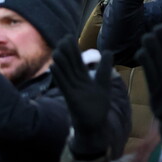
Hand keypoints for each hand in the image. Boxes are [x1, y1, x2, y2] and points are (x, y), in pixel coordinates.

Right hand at [50, 37, 112, 156]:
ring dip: (61, 62)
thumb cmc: (97, 105)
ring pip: (66, 73)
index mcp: (84, 78)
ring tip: (56, 50)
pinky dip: (59, 76)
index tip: (69, 37)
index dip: (74, 50)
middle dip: (67, 52)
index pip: (78, 61)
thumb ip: (105, 68)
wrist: (94, 125)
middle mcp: (76, 82)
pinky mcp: (71, 98)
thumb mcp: (103, 83)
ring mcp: (73, 90)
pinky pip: (64, 85)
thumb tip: (108, 51)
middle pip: (71, 65)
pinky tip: (53, 67)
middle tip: (63, 38)